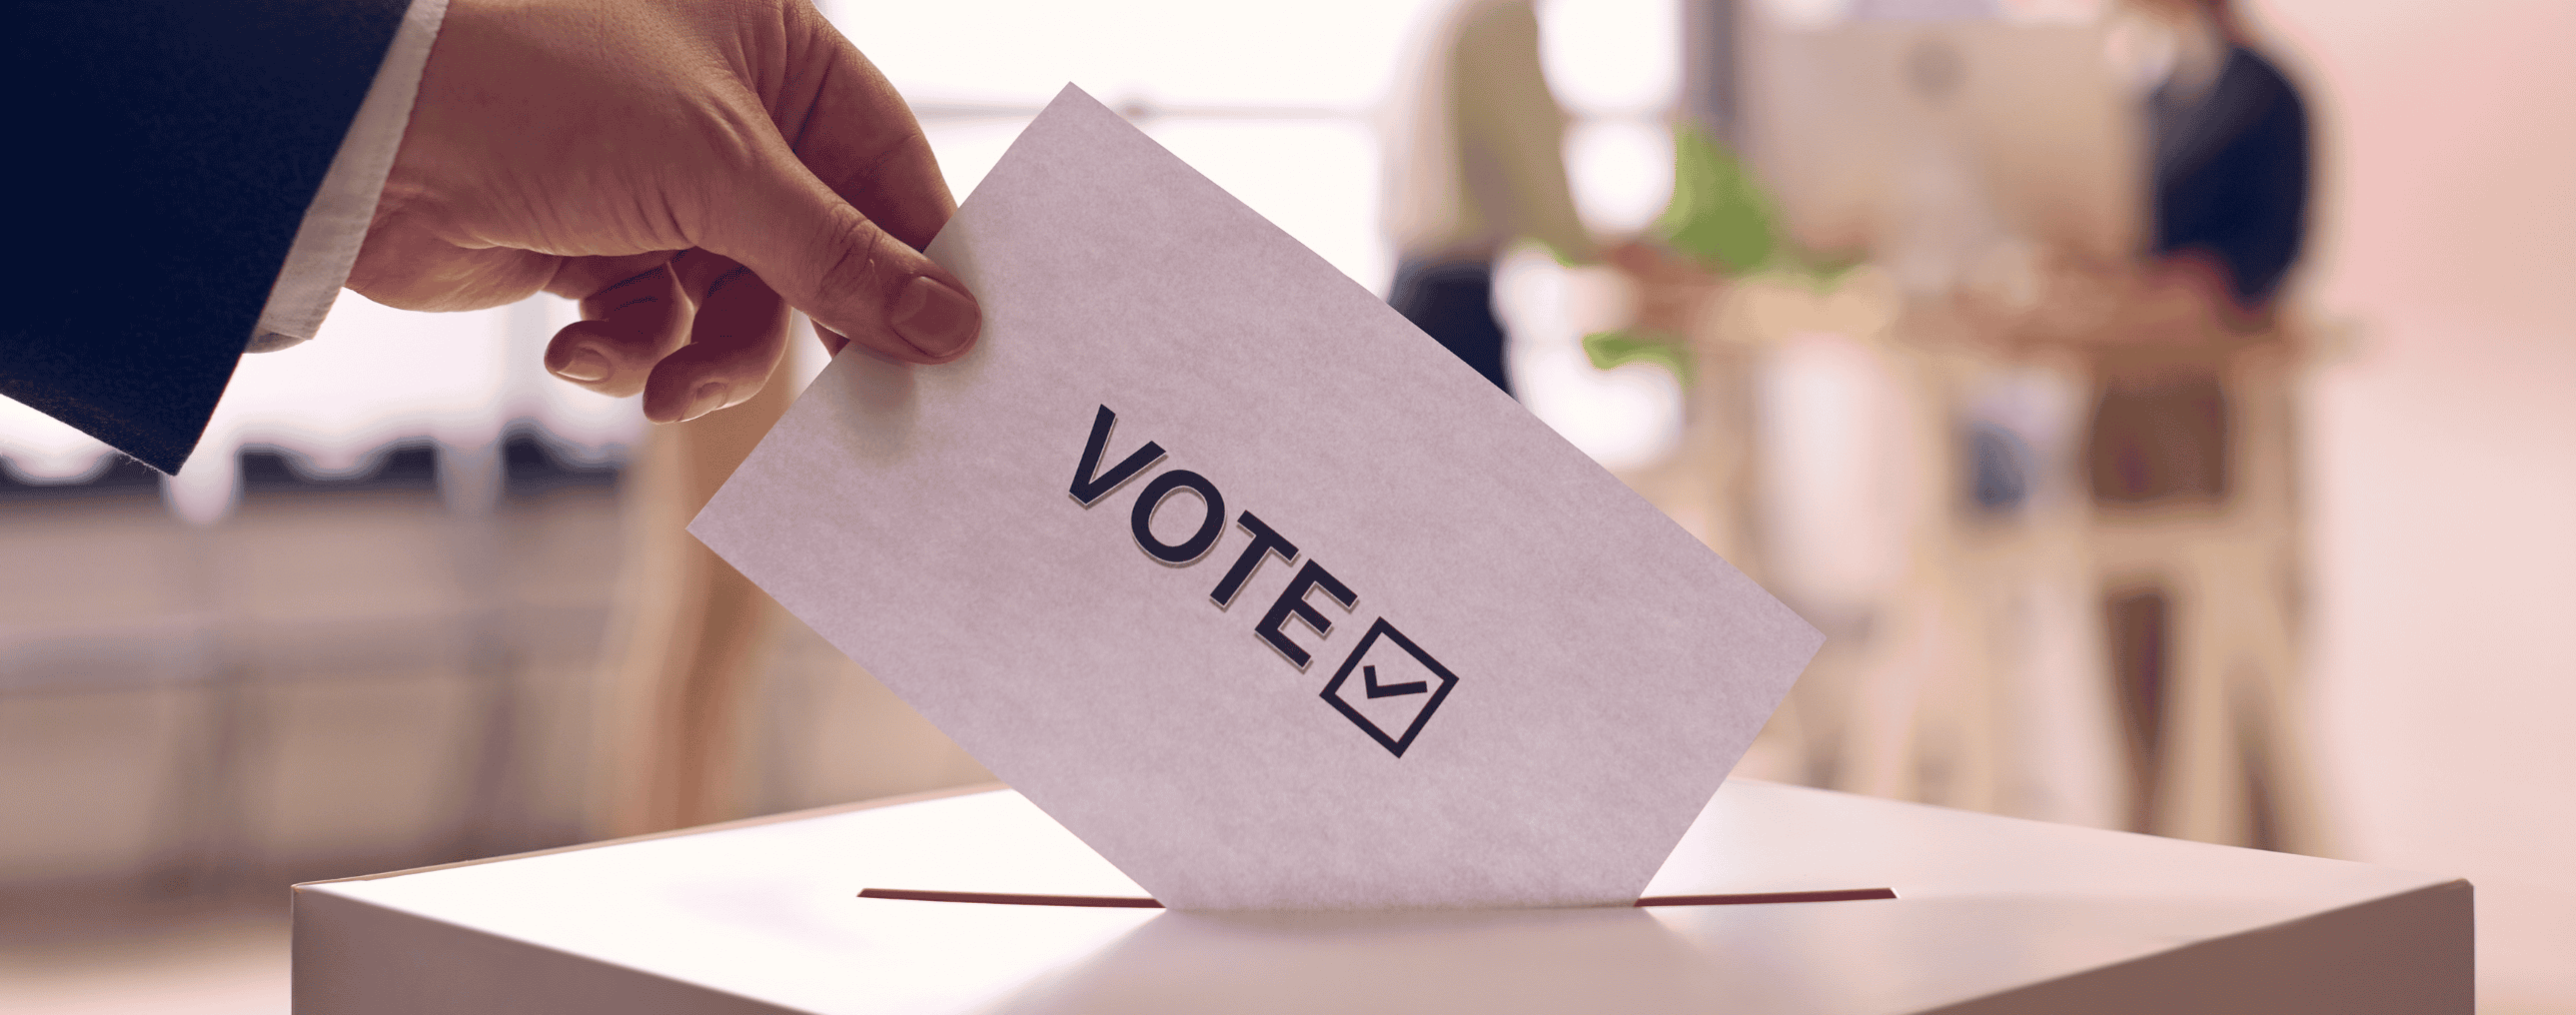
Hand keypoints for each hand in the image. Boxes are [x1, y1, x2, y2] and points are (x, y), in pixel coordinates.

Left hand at [347, 0, 978, 422]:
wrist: (359, 133)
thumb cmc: (544, 91)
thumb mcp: (722, 173)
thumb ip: (842, 258)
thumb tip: (951, 326)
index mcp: (775, 48)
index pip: (886, 161)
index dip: (921, 255)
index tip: (957, 343)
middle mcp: (726, 109)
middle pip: (820, 246)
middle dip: (817, 324)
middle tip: (860, 410)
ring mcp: (660, 183)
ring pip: (741, 305)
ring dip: (707, 358)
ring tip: (668, 387)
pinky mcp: (597, 247)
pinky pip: (659, 325)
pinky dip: (630, 351)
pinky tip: (581, 352)